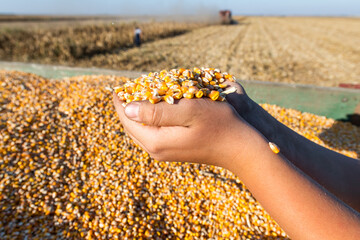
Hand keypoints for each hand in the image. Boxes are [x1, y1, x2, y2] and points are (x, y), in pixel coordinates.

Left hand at [113, 91, 257, 168]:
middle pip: (130, 126)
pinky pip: (152, 133)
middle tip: (129, 88)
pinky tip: (156, 107)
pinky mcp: (172, 150)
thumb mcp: (189, 111)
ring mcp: (164, 152)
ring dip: (138, 112)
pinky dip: (149, 119)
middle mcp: (156, 150)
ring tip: (141, 94)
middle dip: (127, 106)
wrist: (239, 149)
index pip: (126, 119)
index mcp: (156, 141)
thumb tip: (127, 109)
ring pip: (140, 130)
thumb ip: (156, 111)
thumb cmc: (219, 125)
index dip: (121, 101)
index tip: (120, 85)